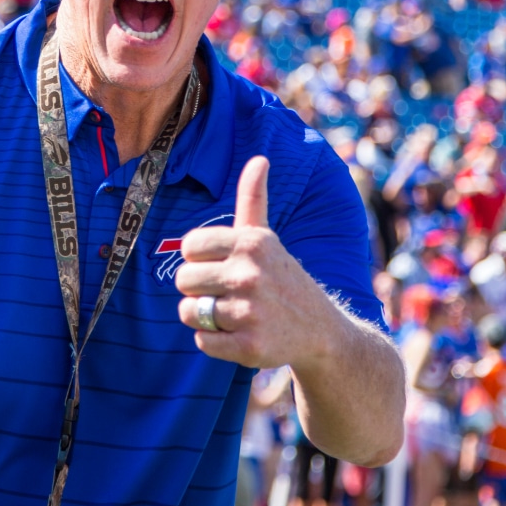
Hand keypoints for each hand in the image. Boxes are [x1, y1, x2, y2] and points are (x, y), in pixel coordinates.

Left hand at [175, 156, 337, 369]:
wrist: (323, 333)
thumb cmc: (283, 279)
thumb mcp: (267, 238)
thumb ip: (253, 199)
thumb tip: (259, 158)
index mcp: (251, 243)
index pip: (188, 247)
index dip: (200, 260)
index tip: (223, 266)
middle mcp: (251, 274)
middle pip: (183, 280)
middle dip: (199, 290)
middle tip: (229, 294)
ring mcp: (251, 312)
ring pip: (188, 312)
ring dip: (205, 317)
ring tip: (235, 314)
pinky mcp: (249, 347)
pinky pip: (202, 342)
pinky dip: (214, 342)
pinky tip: (240, 335)